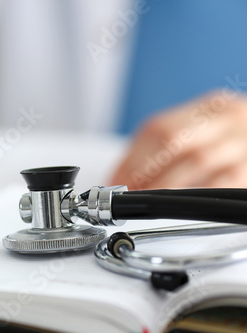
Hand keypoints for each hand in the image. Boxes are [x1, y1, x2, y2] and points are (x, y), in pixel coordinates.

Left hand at [110, 91, 246, 188]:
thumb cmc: (238, 142)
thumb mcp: (209, 131)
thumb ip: (172, 146)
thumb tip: (126, 176)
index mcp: (212, 107)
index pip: (159, 128)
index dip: (132, 157)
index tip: (116, 180)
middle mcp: (230, 119)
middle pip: (174, 140)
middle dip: (144, 171)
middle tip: (127, 193)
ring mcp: (246, 143)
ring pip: (198, 162)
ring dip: (165, 186)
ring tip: (146, 201)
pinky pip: (223, 184)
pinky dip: (195, 196)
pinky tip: (178, 205)